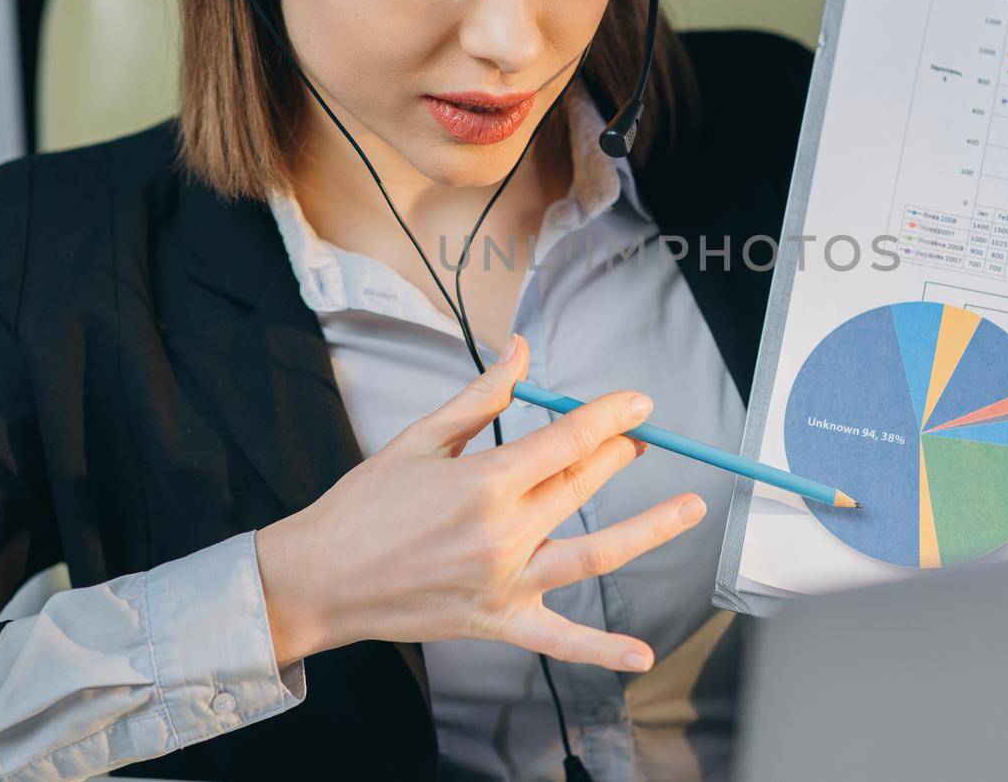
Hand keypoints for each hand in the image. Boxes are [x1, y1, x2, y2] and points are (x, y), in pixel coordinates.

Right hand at [255, 333, 704, 671]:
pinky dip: (603, 651)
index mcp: (484, 483)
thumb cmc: (363, 506)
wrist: (318, 579)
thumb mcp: (420, 439)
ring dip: (648, 530)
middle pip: (581, 487)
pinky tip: (643, 656)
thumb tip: (522, 351)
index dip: (610, 416)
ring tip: (690, 508)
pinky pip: (560, 640)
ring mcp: (506, 582)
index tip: (639, 404)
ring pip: (593, 555)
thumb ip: (480, 396)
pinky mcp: (499, 621)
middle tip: (635, 439)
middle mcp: (503, 534)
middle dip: (614, 455)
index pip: (568, 440)